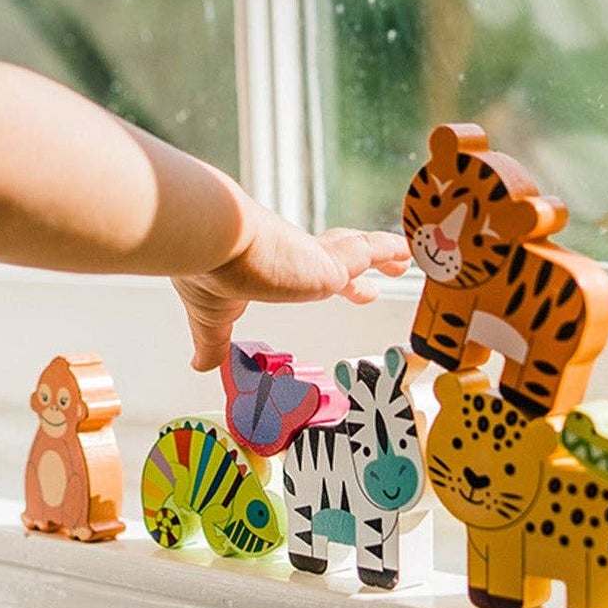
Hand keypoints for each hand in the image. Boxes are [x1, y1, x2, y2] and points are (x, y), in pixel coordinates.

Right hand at [173, 209, 411, 370]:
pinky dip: (388, 251)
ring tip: (406, 259)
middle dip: (361, 264)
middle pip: (339, 254)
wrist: (211, 242)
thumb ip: (213, 342)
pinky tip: (407, 253)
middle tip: (388, 270)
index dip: (337, 279)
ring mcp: (316, 257)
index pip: (310, 269)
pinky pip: (368, 252)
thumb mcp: (212, 316)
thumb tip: (200, 365)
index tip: (354, 287)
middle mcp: (296, 255)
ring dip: (384, 254)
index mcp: (272, 265)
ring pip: (358, 250)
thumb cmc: (207, 271)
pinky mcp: (330, 263)